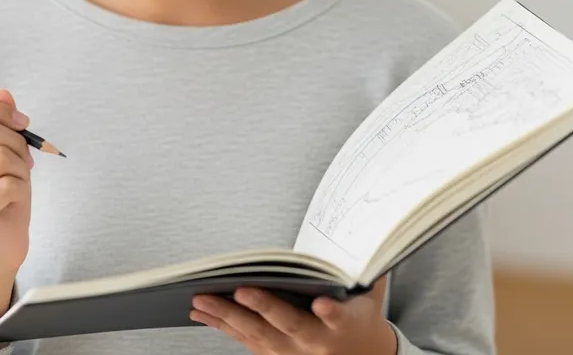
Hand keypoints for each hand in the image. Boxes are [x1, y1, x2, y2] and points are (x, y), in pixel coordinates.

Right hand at [0, 89, 33, 276]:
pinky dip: (21, 189)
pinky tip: (10, 201)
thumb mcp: (4, 149)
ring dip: (21, 168)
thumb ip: (0, 119)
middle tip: (21, 160)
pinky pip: (8, 184)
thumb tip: (2, 92)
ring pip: (0, 156)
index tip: (20, 123)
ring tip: (13, 183)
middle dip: (15, 141)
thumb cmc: (1, 192)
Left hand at [190, 275, 396, 354]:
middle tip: (242, 291)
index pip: (340, 316)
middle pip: (289, 324)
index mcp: (345, 324)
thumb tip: (371, 229)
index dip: (332, 311)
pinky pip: (245, 340)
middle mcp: (316, 343)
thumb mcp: (371, 292)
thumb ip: (367, 266)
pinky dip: (222, 325)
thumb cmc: (361, 316)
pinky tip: (201, 312)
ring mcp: (293, 354)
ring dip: (228, 316)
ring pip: (258, 334)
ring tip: (202, 299)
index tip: (323, 303)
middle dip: (264, 307)